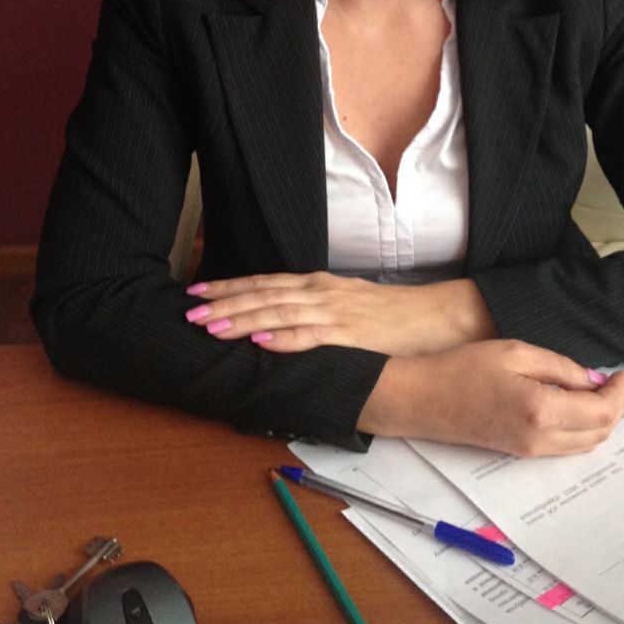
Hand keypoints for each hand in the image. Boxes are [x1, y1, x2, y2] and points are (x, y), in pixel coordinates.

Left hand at [184, 271, 495, 355]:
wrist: (435, 318)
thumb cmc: (390, 316)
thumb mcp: (347, 306)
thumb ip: (314, 311)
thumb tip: (280, 322)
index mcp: (318, 285)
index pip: (265, 282)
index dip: (229, 287)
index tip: (197, 291)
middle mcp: (321, 292)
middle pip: (264, 294)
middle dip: (224, 303)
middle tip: (189, 312)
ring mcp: (335, 311)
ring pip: (279, 312)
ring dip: (242, 319)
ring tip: (211, 327)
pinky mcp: (351, 334)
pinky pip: (311, 335)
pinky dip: (283, 337)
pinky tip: (260, 341)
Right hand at [359, 340, 623, 456]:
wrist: (422, 399)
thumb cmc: (463, 368)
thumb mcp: (515, 352)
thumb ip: (560, 367)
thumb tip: (593, 380)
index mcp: (542, 411)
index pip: (602, 412)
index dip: (619, 392)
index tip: (621, 372)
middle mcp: (542, 440)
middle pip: (599, 433)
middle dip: (614, 407)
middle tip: (612, 380)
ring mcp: (530, 451)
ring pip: (584, 445)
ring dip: (598, 420)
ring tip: (594, 389)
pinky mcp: (520, 452)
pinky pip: (565, 447)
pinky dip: (580, 428)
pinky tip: (571, 403)